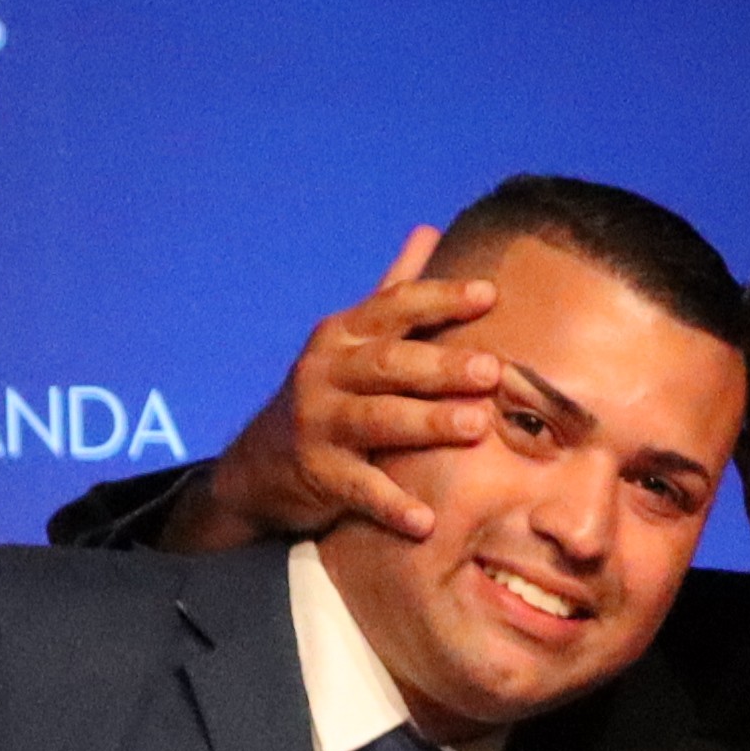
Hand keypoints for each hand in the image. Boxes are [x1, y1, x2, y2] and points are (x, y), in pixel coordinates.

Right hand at [156, 229, 505, 552]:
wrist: (258, 464)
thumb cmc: (329, 394)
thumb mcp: (353, 339)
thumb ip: (393, 290)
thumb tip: (429, 230)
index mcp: (344, 334)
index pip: (395, 307)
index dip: (440, 299)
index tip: (488, 294)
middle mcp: (327, 372)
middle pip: (390, 364)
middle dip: (441, 366)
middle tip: (491, 370)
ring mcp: (318, 423)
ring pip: (377, 420)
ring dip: (426, 423)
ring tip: (475, 427)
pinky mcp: (316, 474)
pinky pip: (358, 488)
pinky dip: (391, 504)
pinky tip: (425, 520)